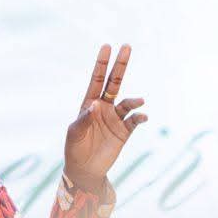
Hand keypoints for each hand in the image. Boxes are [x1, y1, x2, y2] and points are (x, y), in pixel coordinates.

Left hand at [64, 44, 146, 188]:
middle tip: (127, 47)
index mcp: (90, 104)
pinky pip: (135, 121)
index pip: (97, 80)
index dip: (101, 64)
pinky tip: (142, 116)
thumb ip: (84, 118)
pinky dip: (140, 117)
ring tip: (139, 101)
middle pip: (115, 82)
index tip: (107, 47)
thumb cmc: (75, 149)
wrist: (85, 170)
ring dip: (134, 100)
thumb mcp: (74, 133)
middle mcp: (105, 108)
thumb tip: (96, 104)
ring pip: (127, 103)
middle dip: (120, 65)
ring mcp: (116, 119)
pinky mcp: (125, 132)